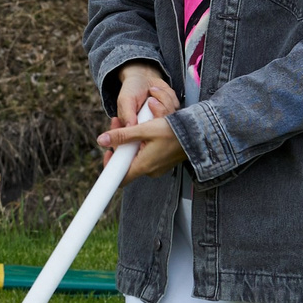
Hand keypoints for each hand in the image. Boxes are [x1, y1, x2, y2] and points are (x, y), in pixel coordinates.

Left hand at [95, 61, 182, 178]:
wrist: (200, 133)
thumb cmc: (174, 132)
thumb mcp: (145, 129)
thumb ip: (122, 135)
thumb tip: (102, 140)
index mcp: (144, 167)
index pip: (119, 179)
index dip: (110, 167)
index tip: (108, 152)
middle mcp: (150, 170)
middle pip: (126, 163)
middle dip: (119, 145)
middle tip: (117, 126)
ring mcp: (157, 167)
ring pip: (136, 156)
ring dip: (130, 141)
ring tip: (132, 124)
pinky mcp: (163, 161)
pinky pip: (147, 154)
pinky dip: (142, 143)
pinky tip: (144, 130)